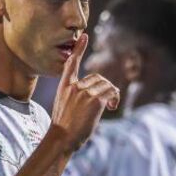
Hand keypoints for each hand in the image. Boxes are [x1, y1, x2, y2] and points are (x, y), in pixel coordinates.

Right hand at [51, 33, 119, 148]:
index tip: (84, 36)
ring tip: (109, 106)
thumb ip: (76, 96)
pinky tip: (111, 108)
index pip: (71, 63)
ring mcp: (84, 93)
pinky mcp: (94, 101)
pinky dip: (115, 99)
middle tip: (106, 102)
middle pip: (97, 78)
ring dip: (111, 94)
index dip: (78, 49)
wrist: (61, 139)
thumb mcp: (64, 106)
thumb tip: (96, 96)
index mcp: (65, 87)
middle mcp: (74, 87)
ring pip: (106, 85)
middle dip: (104, 88)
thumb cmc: (63, 127)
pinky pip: (112, 93)